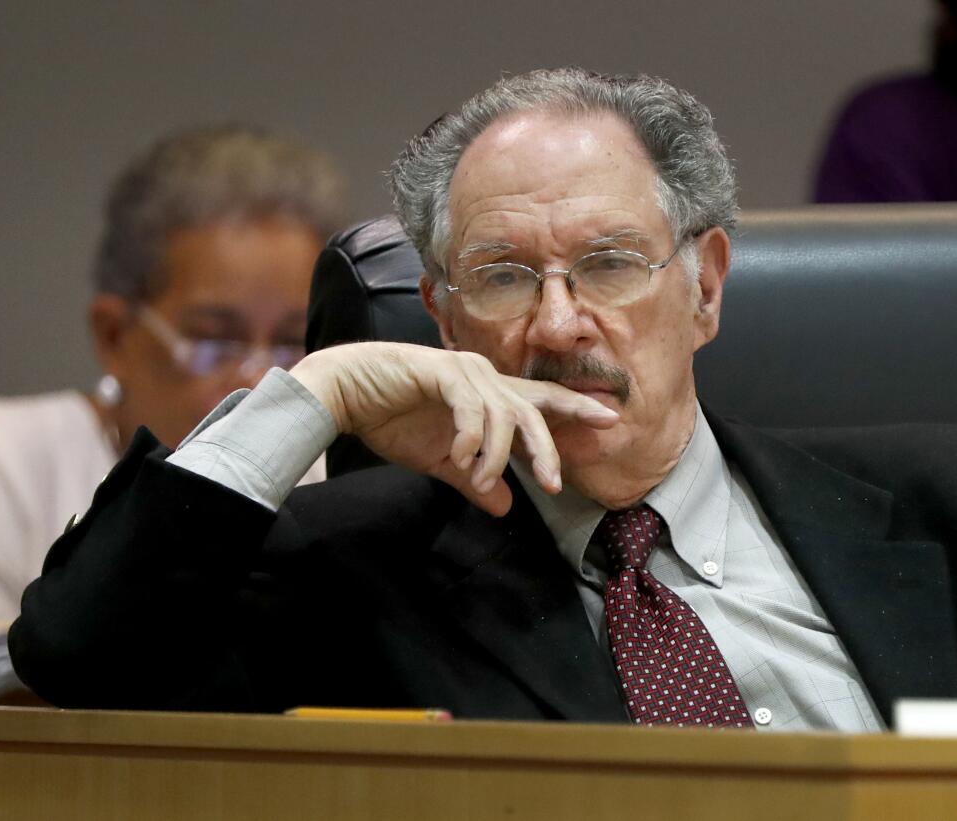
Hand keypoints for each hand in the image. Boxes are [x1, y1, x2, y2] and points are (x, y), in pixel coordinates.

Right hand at [290, 342, 618, 515]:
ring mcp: (463, 370)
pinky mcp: (439, 371)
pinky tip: (461, 458)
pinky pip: (470, 407)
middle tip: (554, 483)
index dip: (576, 408)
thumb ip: (474, 480)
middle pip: (532, 410)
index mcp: (489, 394)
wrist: (345, 394)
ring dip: (495, 455)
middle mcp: (484, 376)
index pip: (541, 400)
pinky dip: (470, 436)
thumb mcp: (442, 460)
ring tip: (480, 481)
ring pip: (502, 414)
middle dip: (546, 448)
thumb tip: (505, 507)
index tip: (612, 419)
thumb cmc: (392, 418)